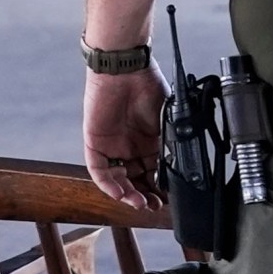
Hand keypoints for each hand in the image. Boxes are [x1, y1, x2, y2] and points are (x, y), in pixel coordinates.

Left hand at [83, 68, 165, 210]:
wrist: (125, 67)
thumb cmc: (147, 84)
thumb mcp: (166, 118)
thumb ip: (169, 142)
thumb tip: (178, 167)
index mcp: (149, 141)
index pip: (154, 172)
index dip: (160, 187)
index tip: (168, 198)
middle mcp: (130, 147)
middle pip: (136, 180)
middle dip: (146, 195)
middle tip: (156, 206)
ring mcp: (112, 146)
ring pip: (117, 180)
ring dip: (128, 194)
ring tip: (140, 202)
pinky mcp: (95, 143)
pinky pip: (100, 170)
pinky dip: (109, 184)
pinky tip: (121, 192)